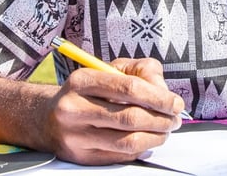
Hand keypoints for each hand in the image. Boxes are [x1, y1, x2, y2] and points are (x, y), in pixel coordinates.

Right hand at [41, 57, 184, 164]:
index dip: (159, 97)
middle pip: (130, 117)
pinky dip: (140, 149)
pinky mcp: (81, 156)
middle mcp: (74, 108)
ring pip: (127, 141)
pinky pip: (120, 156)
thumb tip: (163, 90)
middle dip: (161, 120)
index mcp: (82, 80)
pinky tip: (146, 140)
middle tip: (175, 119)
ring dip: (155, 138)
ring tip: (165, 131)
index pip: (129, 88)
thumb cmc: (88, 91)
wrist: (50, 118)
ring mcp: (75, 135)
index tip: (176, 103)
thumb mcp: (110, 69)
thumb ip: (141, 71)